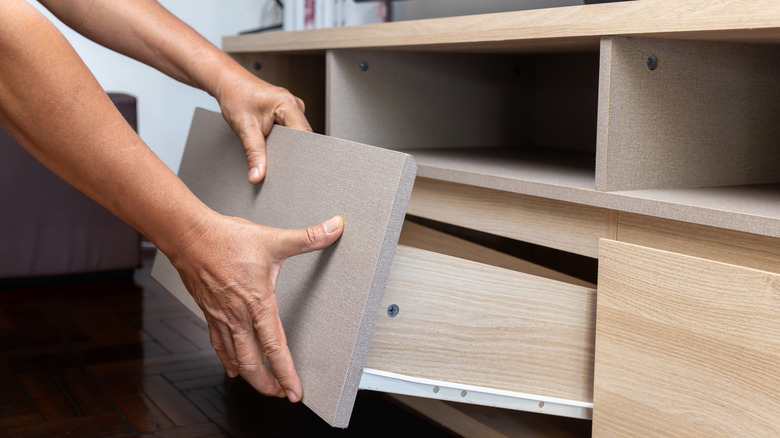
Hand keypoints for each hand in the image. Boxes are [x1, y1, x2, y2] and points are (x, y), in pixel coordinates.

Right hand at [170, 211, 343, 401]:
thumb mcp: (274, 239)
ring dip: (250, 376)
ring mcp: (221, 317)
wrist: (189, 236)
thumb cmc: (227, 238)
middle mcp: (238, 316)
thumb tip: (335, 227)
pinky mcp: (209, 312)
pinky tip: (232, 367)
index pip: (275, 348)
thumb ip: (309, 237)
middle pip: (253, 363)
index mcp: (257, 303)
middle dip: (268, 384)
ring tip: (262, 386)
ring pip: (235, 358)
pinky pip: (218, 344)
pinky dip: (227, 359)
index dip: (285, 373)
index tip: (294, 391)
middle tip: (281, 394)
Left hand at [216, 72, 311, 183]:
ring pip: (296, 136)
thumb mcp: (244, 128)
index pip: (304, 135)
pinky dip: (282, 141)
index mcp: (288, 104)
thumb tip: (257, 175)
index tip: (292, 168)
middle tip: (276, 160)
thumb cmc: (235, 96)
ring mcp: (292, 109)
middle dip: (291, 152)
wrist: (228, 83)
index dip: (300, 153)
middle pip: (302, 137)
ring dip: (286, 147)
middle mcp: (294, 105)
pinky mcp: (287, 114)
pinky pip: (291, 132)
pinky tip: (271, 143)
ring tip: (270, 147)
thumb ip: (253, 154)